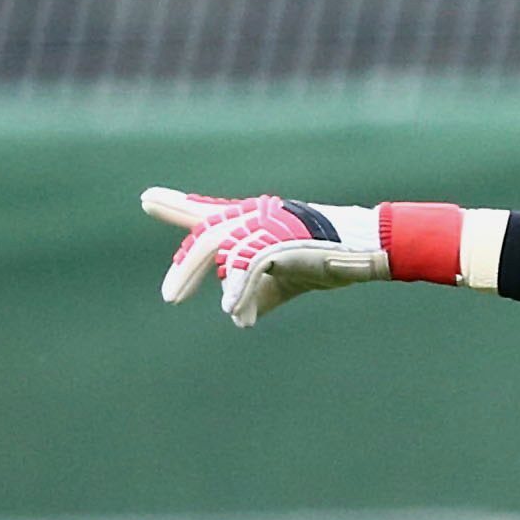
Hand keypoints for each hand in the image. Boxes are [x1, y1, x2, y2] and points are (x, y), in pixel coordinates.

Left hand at [146, 188, 388, 327]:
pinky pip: (249, 263)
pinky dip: (238, 288)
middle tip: (169, 294)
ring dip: (190, 273)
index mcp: (256, 224)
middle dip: (182, 260)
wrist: (369, 249)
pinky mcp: (281, 240)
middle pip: (206, 233)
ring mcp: (268, 226)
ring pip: (218, 246)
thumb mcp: (289, 279)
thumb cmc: (333, 259)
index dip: (179, 208)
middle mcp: (257, 218)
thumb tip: (239, 319)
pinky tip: (234, 312)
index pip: (212, 216)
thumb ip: (261, 294)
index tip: (150, 200)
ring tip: (174, 299)